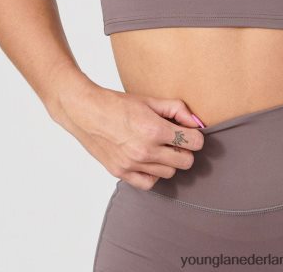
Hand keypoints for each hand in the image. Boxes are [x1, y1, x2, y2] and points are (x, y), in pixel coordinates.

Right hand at [52, 77, 204, 190]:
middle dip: (185, 150)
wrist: (87, 113)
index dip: (195, 136)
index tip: (190, 132)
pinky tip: (149, 160)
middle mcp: (145, 150)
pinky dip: (153, 174)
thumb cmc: (118, 104)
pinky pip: (149, 183)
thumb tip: (195, 121)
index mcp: (155, 130)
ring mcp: (133, 164)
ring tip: (160, 148)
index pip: (194, 142)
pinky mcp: (121, 173)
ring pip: (169, 173)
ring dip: (170, 161)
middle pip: (185, 161)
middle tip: (177, 140)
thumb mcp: (151, 100)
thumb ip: (177, 110)